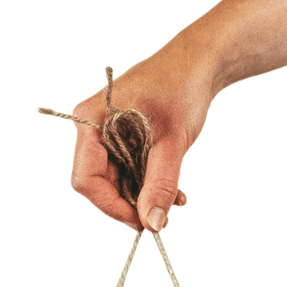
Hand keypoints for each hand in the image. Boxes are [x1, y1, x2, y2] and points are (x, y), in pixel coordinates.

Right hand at [69, 46, 214, 231]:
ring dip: (145, 196)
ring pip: (117, 181)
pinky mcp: (122, 138)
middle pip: (100, 184)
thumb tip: (152, 224)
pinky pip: (128, 171)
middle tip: (162, 216)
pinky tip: (173, 191)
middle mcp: (92, 127)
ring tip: (175, 200)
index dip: (111, 206)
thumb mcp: (172, 142)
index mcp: (91, 120)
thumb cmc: (182, 87)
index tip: (141, 221)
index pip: (86, 179)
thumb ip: (160, 185)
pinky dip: (149, 184)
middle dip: (132, 203)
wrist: (199, 62)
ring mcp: (106, 133)